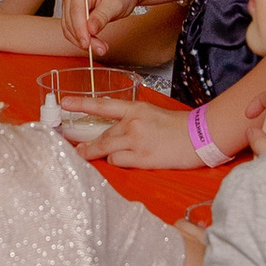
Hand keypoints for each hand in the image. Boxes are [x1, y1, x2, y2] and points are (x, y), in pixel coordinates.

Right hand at [66, 0, 138, 49]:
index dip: (80, 28)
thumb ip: (103, 15)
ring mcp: (70, 1)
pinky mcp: (71, 11)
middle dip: (83, 37)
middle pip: (71, 19)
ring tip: (100, 48)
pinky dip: (81, 38)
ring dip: (82, 40)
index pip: (76, 9)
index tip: (87, 43)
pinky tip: (94, 43)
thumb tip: (90, 29)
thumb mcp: (117, 3)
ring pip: (69, 27)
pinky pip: (71, 29)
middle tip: (100, 49)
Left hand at [81, 96, 202, 168]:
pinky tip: (126, 161)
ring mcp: (136, 141)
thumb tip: (115, 130)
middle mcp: (133, 123)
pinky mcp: (142, 157)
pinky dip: (117, 162)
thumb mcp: (152, 114)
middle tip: (75, 150)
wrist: (200, 136)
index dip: (82, 104)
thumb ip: (132, 120)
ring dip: (98, 154)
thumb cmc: (179, 126)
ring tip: (90, 157)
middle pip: (101, 135)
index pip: (103, 105)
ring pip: (105, 149)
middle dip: (86, 145)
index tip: (64, 103)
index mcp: (136, 108)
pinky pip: (118, 161)